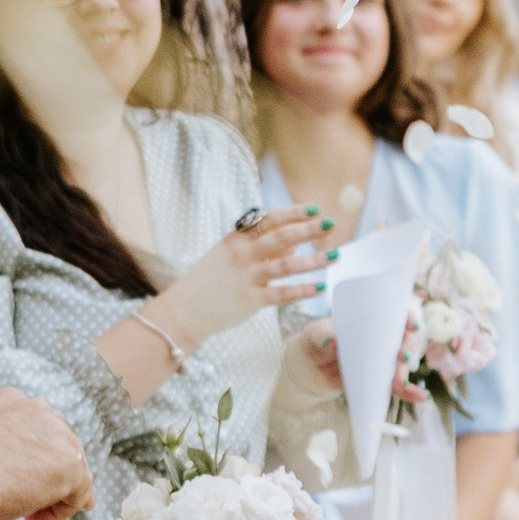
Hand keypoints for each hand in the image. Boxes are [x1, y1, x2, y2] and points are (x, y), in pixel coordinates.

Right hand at [0, 389, 91, 519]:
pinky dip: (59, 515)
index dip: (35, 467)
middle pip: (60, 453)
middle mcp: (41, 411)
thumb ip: (12, 453)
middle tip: (29, 514)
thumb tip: (35, 477)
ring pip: (71, 474)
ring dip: (53, 503)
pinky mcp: (70, 464)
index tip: (22, 487)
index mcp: (16, 403)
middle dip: (47, 487)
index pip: (41, 436)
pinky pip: (77, 495)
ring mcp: (59, 436)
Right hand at [152, 207, 328, 348]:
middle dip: (309, 229)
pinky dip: (302, 290)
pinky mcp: (250, 300)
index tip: (315, 208)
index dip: (294, 213)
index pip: (269, 219)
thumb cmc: (210, 280)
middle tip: (331, 224)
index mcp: (237, 239)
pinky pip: (281, 294)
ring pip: (286, 265)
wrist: (183, 311)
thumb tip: (295, 244)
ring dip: (313, 260)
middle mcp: (242, 255)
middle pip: (281, 237)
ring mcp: (246, 277)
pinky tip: (320, 287)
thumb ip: (262, 248)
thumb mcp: (231, 256)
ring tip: (335, 256)